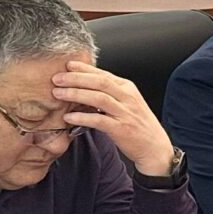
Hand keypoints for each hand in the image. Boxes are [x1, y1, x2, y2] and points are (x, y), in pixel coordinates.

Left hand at [53, 61, 174, 173]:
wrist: (155, 148)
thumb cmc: (139, 125)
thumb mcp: (128, 103)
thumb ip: (111, 93)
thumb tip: (86, 85)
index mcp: (128, 88)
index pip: (103, 74)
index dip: (84, 69)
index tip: (67, 65)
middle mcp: (127, 98)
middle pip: (99, 82)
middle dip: (75, 78)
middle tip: (57, 78)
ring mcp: (125, 113)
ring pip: (98, 98)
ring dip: (75, 94)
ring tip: (58, 94)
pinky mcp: (121, 129)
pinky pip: (98, 120)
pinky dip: (82, 117)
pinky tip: (68, 117)